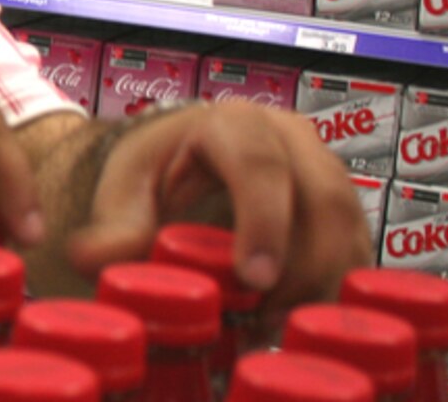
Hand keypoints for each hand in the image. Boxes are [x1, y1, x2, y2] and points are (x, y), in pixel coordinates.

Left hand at [64, 101, 371, 312]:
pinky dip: (333, 292)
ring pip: (350, 233)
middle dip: (302, 267)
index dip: (264, 222)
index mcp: (237, 123)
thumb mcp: (127, 189)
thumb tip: (89, 259)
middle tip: (263, 316)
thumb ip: (116, 226)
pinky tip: (294, 319)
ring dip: (320, 286)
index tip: (253, 279)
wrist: (181, 163)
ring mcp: (328, 173)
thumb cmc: (156, 170)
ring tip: (271, 324)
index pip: (261, 165)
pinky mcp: (346, 213)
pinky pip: (358, 256)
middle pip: (324, 202)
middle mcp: (295, 140)